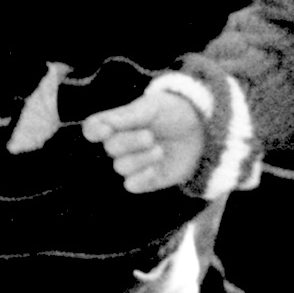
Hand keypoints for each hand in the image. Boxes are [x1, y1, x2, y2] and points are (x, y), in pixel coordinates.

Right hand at [84, 83, 202, 193]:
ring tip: (159, 149)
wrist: (201, 131)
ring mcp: (132, 162)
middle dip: (129, 142)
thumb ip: (127, 116)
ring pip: (121, 167)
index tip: (106, 130)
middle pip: (110, 149)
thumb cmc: (173, 113)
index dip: (94, 131)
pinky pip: (132, 185)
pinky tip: (155, 168)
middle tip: (150, 136)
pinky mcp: (145, 179)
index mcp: (117, 123)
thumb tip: (102, 125)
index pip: (92, 129)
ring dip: (141, 158)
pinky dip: (142, 177)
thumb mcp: (153, 107)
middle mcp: (120, 144)